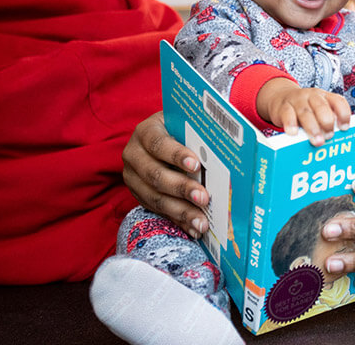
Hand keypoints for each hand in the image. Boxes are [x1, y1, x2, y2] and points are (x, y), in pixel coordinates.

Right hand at [122, 111, 210, 237]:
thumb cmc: (179, 131)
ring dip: (181, 211)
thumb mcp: (183, 126)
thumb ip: (196, 136)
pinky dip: (178, 221)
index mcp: (145, 132)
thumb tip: (221, 151)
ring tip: (201, 221)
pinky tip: (194, 228)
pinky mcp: (139, 196)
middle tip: (203, 197)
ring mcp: (133, 178)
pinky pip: (158, 211)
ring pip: (155, 198)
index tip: (195, 164)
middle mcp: (133, 155)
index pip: (158, 144)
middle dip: (181, 188)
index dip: (176, 154)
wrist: (160, 140)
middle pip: (155, 175)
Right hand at [258, 78, 351, 145]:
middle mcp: (312, 96)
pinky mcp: (283, 107)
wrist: (280, 97)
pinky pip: (287, 114)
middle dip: (327, 122)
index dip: (344, 114)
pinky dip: (291, 124)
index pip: (338, 101)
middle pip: (321, 107)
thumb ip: (327, 120)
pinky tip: (294, 133)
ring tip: (317, 141)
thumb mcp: (317, 110)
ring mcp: (297, 101)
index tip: (344, 128)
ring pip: (305, 113)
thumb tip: (335, 137)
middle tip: (329, 136)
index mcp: (324, 96)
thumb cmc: (304, 108)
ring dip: (312, 128)